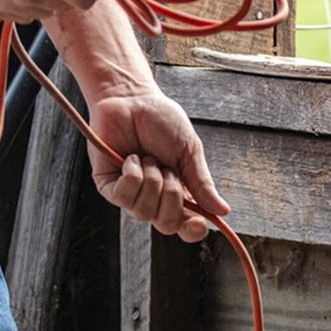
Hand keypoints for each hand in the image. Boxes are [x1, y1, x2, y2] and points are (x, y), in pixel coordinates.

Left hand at [86, 89, 228, 242]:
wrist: (132, 99)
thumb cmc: (160, 120)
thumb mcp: (189, 150)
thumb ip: (202, 182)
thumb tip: (223, 210)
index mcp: (176, 192)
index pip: (185, 225)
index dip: (192, 231)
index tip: (199, 223)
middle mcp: (153, 198)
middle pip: (166, 225)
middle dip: (172, 197)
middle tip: (169, 170)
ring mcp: (130, 194)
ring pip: (144, 212)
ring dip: (152, 181)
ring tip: (148, 158)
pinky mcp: (108, 186)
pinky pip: (124, 197)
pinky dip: (133, 176)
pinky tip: (131, 159)